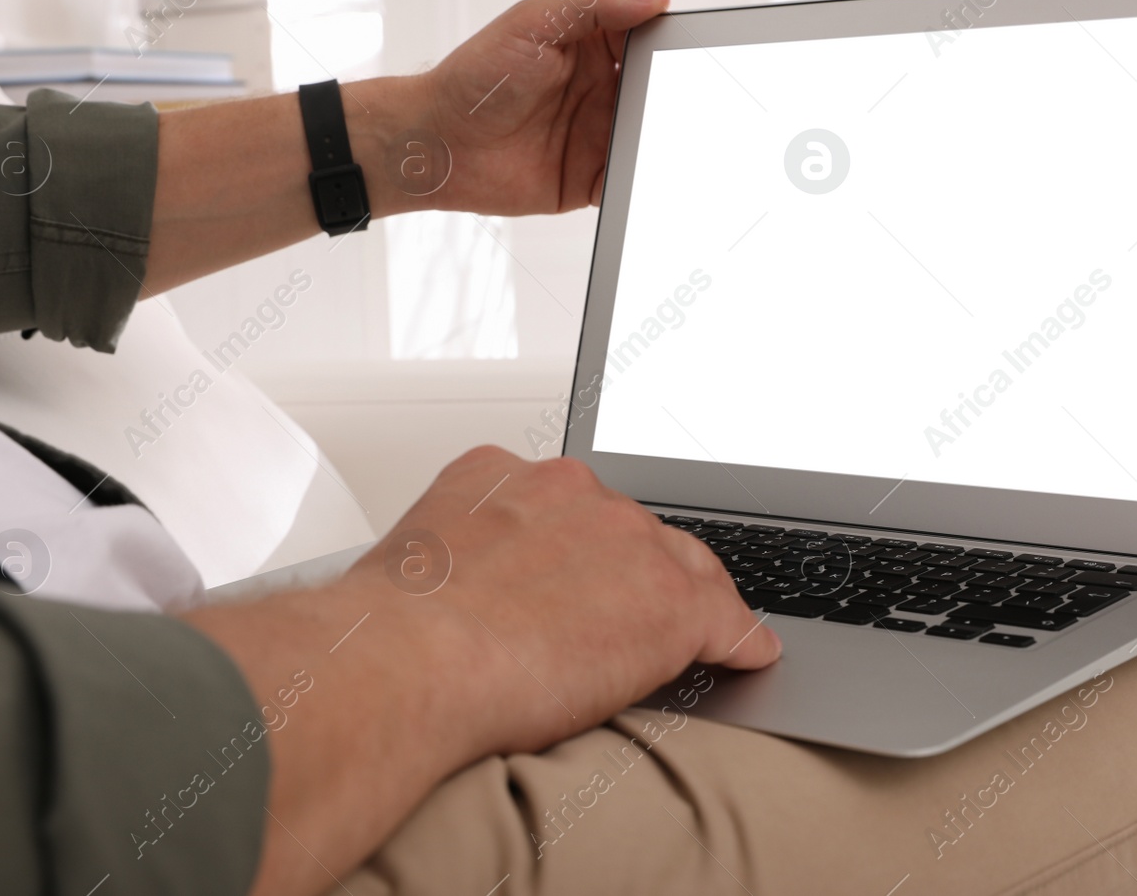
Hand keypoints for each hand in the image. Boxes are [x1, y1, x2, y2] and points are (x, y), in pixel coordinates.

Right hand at [186, 445, 779, 895]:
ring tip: (681, 640)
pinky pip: (725, 619)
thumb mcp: (408, 561)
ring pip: (679, 568)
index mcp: (500, 476)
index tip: (577, 575)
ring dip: (678, 603)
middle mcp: (570, 492)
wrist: (405, 660)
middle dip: (626, 572)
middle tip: (614, 620)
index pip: (565, 505)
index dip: (580, 549)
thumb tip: (445, 597)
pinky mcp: (668, 602)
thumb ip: (447, 559)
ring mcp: (625, 542)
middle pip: (626, 530)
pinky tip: (749, 654)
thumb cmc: (387, 631)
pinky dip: (740, 639)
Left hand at [406, 0, 669, 216]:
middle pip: (657, 89)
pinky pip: (630, 181)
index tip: (693, 45)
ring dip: (665, 138)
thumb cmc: (473, 79)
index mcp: (591, 46)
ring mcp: (598, 136)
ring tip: (681, 138)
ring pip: (650, 136)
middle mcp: (600, 90)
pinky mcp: (591, 179)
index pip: (647, 37)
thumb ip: (593, 3)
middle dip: (676, 93)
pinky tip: (657, 177)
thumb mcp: (531, 22)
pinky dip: (647, 181)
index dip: (671, 40)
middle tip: (688, 97)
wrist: (436, 144)